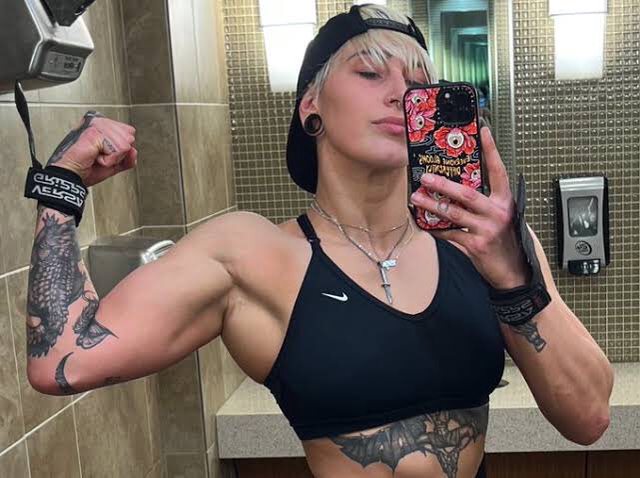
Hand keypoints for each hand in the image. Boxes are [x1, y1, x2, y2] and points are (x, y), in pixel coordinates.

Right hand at [45, 110, 137, 186]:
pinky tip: (97, 157)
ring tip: (98, 157)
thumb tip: (134, 150)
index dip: (123, 147)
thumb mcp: (115, 165)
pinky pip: (119, 148)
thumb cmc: (88, 170)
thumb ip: (128, 158)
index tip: (106, 154)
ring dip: (114, 157)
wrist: (74, 177)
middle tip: (102, 156)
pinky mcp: (95, 132)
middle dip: (120, 152)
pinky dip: (111, 159)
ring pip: (125, 142)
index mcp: (104, 129)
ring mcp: (97, 127)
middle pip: (130, 135)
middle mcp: (100, 124)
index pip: (129, 131)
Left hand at [409, 126, 529, 289]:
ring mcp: (486, 230)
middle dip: (444, 184)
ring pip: (453, 214)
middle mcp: (497, 213)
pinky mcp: (475, 247)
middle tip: (426, 177)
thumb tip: (462, 186)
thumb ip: (488, 202)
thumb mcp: (504, 217)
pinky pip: (449, 234)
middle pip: (467, 194)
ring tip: (417, 198)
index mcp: (506, 202)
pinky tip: (423, 223)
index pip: (499, 171)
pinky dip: (435, 229)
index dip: (491, 151)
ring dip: (432, 205)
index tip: (483, 132)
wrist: (515, 273)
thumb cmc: (507, 242)